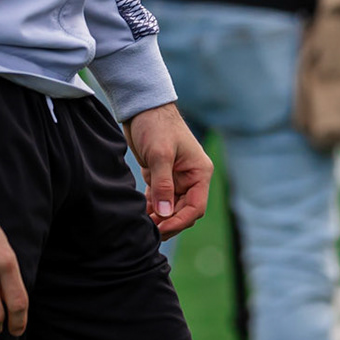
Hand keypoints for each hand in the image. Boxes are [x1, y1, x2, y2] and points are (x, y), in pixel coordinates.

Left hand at [125, 103, 211, 238]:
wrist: (142, 108)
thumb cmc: (156, 125)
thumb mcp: (160, 154)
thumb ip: (163, 185)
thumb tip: (165, 215)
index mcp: (200, 173)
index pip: (196, 207)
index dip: (180, 221)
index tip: (162, 228)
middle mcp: (190, 178)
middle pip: (184, 211)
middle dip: (168, 223)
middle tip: (149, 232)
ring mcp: (176, 178)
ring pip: (171, 208)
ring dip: (159, 218)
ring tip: (143, 226)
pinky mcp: (161, 177)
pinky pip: (159, 200)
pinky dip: (151, 209)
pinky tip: (140, 215)